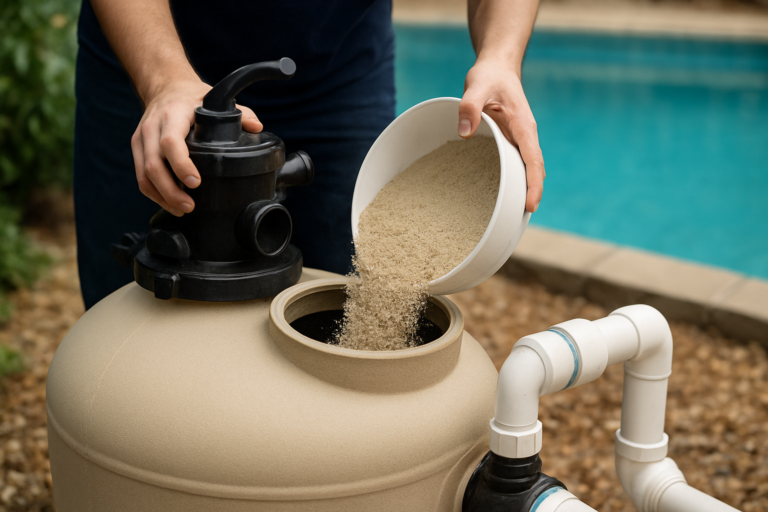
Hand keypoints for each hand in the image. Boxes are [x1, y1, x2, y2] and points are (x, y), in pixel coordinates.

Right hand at [131, 79, 262, 215]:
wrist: (165, 87)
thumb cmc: (191, 97)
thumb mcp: (213, 100)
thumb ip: (240, 112)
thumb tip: (256, 128)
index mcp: (173, 115)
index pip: (170, 143)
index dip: (181, 165)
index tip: (196, 182)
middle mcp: (152, 127)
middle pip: (153, 165)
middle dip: (170, 190)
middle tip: (189, 206)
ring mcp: (141, 138)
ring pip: (144, 174)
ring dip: (161, 196)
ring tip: (181, 209)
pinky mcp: (137, 147)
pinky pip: (140, 176)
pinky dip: (153, 193)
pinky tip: (168, 203)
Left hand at [458, 57, 544, 212]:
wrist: (497, 68)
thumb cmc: (488, 76)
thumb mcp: (476, 86)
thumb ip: (469, 107)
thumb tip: (464, 133)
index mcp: (523, 126)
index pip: (533, 160)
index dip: (533, 184)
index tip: (530, 205)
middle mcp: (525, 136)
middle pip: (534, 171)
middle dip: (530, 195)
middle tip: (517, 221)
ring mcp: (519, 140)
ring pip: (526, 170)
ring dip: (522, 190)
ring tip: (509, 217)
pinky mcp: (511, 141)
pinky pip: (515, 164)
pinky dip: (512, 181)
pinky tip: (498, 196)